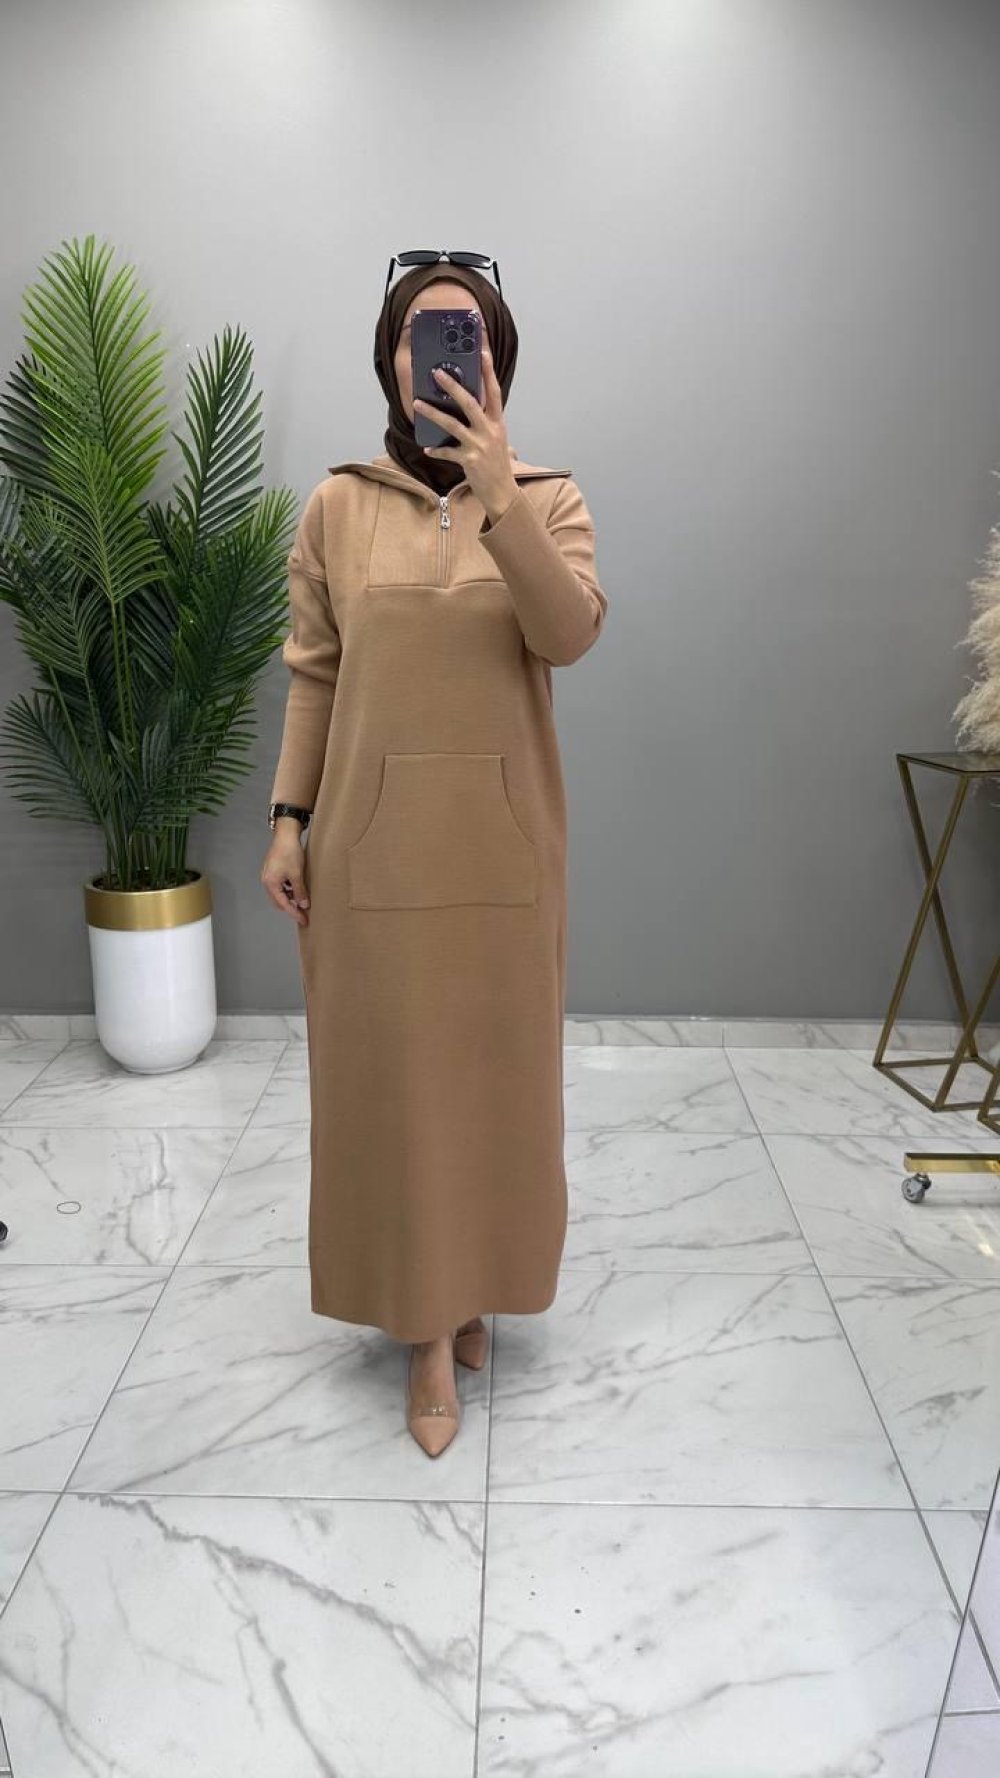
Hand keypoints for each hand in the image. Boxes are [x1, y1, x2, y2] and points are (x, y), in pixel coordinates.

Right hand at [261, 832, 309, 925]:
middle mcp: (266, 881)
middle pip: (278, 901)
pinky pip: (279, 885)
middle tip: (303, 913)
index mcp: (271, 884)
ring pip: (278, 893)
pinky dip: (287, 890)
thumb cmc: (290, 853)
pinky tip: (296, 887)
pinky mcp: (271, 870)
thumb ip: (300, 891)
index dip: (294, 913)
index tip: (304, 920)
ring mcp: (267, 875)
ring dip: (289, 898)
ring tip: (302, 899)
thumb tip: (304, 905)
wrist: (285, 834)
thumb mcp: (297, 874)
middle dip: (290, 907)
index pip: (283, 904)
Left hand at [413, 339, 517, 518]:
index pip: (494, 392)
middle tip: (437, 372)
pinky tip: (427, 448)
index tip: (483, 352)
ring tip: (418, 403)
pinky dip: (437, 450)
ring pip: (452, 424)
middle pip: (470, 402)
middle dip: (452, 386)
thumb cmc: (497, 464)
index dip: (489, 372)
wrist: (502, 492)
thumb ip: (485, 422)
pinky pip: (447, 452)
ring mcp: (479, 445)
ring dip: (433, 413)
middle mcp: (489, 431)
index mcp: (497, 423)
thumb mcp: (496, 439)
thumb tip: (468, 407)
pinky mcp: (469, 460)